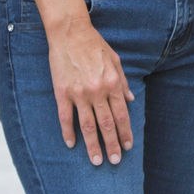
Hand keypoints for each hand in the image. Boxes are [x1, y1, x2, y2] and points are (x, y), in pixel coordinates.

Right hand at [47, 14, 133, 165]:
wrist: (70, 32)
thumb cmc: (94, 45)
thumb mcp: (115, 60)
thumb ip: (123, 81)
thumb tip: (131, 100)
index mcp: (113, 83)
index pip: (121, 115)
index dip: (125, 132)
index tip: (128, 147)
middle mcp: (97, 91)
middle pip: (107, 124)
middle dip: (112, 145)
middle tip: (115, 161)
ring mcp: (79, 93)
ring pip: (88, 126)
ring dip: (93, 145)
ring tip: (97, 161)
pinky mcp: (62, 92)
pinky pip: (66, 117)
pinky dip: (68, 132)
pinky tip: (71, 144)